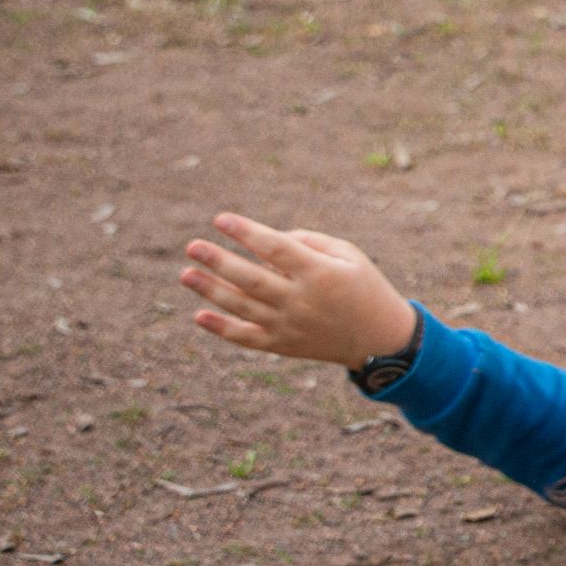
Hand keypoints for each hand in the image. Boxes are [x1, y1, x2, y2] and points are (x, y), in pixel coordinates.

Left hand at [179, 214, 418, 368]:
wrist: (379, 338)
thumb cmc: (364, 287)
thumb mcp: (349, 255)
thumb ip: (309, 242)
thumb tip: (267, 239)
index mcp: (320, 273)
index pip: (275, 248)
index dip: (246, 232)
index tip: (221, 219)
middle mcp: (301, 300)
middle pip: (250, 278)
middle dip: (218, 260)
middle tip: (192, 246)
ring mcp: (289, 326)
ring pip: (241, 307)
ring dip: (210, 290)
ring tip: (186, 273)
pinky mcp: (283, 346)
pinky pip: (245, 337)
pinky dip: (221, 328)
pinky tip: (199, 315)